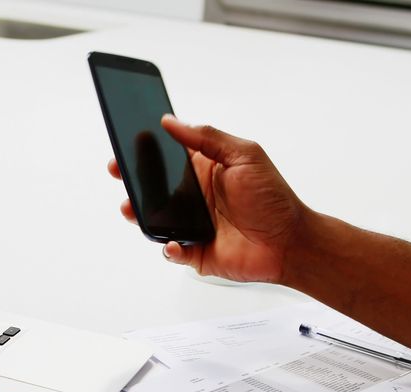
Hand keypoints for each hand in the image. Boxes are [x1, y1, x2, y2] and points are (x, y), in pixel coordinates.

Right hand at [111, 115, 310, 283]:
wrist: (291, 242)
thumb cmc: (273, 198)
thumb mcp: (245, 155)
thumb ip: (207, 137)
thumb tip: (171, 121)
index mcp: (203, 171)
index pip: (166, 157)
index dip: (144, 151)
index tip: (127, 142)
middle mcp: (194, 197)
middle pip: (152, 188)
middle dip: (132, 181)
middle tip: (119, 172)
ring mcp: (192, 225)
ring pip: (154, 219)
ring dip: (140, 214)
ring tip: (132, 208)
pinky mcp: (195, 251)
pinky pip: (172, 250)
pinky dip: (169, 248)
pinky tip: (173, 243)